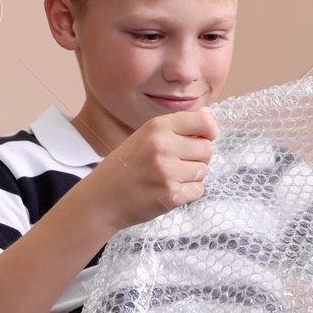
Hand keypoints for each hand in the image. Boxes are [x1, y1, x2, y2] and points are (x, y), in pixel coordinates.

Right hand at [81, 108, 218, 231]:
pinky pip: (198, 190)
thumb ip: (177, 126)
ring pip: (203, 170)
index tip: (204, 138)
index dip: (210, 131)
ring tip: (170, 177)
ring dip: (192, 176)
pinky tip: (168, 190)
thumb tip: (207, 114)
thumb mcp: (145, 136)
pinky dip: (188, 192)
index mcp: (157, 127)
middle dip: (198, 157)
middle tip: (178, 163)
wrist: (102, 198)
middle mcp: (163, 146)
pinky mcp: (171, 195)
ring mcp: (167, 171)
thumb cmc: (126, 165)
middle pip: (207, 148)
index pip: (204, 121)